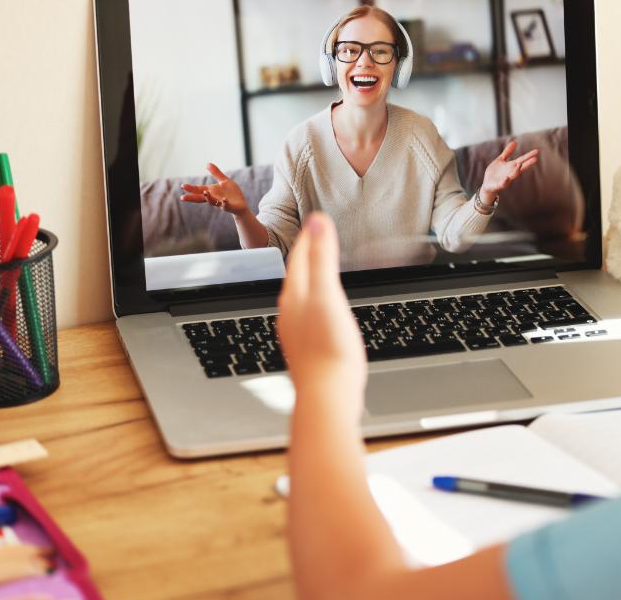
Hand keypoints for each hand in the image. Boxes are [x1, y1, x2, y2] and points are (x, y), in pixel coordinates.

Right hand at [180, 163, 249, 215]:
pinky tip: (223, 200)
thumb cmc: (232, 193)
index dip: (191, 189)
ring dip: (208, 197)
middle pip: (201, 198)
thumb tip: (207, 163)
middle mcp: (214, 198)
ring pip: (212, 201)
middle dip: (192, 197)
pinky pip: (225, 205)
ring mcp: (220, 203)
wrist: (241, 205)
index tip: (182, 186)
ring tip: (204, 192)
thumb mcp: (224, 181)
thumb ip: (216, 173)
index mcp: (211, 191)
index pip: (199, 190)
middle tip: (182, 197)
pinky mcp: (229, 206)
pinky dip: (224, 203)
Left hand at [276, 213, 366, 418]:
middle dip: (307, 258)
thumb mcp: (328, 296)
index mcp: (296, 296)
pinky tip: (323, 315)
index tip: (316, 222)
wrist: (326, 398)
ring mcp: (298, 333)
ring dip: (310, 282)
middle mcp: (291, 313)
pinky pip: (309, 318)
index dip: (309, 238)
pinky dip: (316, 305)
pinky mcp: (308, 350)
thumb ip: (322, 258)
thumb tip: (316, 222)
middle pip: (298, 277)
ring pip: (301, 298)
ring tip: (319, 275)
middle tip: (316, 243)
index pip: (300, 258)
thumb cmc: (329, 350)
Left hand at [479, 141, 539, 200]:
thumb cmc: (495, 172)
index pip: (522, 160)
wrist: (487, 184)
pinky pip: (503, 183)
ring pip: (513, 175)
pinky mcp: (498, 185)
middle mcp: (511, 172)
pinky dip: (505, 181)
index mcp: (511, 166)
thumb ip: (507, 152)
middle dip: (527, 164)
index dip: (529, 156)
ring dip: (516, 170)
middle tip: (535, 159)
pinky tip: (507, 178)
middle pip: (520, 167)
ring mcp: (506, 179)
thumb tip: (514, 142)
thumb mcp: (501, 160)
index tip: (537, 151)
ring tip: (520, 164)